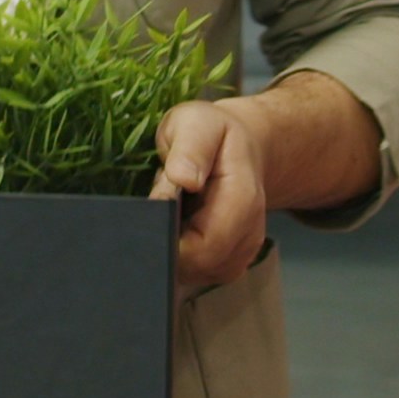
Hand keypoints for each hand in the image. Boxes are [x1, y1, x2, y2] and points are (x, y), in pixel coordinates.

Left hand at [151, 100, 268, 290]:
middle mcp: (248, 236)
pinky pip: (195, 273)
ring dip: (173, 247)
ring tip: (173, 211)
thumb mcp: (197, 124)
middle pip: (196, 267)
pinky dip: (180, 253)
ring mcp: (240, 255)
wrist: (242, 148)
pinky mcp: (228, 264)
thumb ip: (190, 148)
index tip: (151, 213)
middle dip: (166, 240)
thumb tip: (183, 179)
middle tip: (160, 203)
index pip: (203, 248)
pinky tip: (180, 225)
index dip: (169, 240)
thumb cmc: (214, 134)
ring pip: (193, 274)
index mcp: (242, 202)